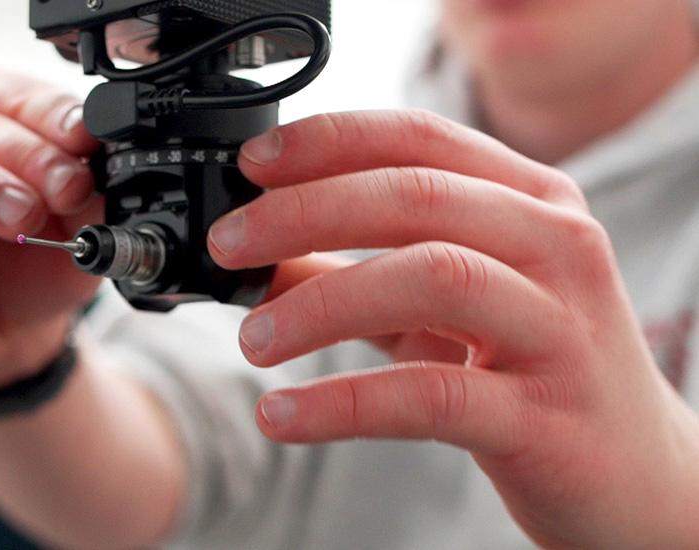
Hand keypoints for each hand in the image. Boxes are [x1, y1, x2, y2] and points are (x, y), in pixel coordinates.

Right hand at [0, 69, 101, 388]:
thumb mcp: (77, 223)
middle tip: (65, 189)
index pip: (0, 90)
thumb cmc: (32, 259)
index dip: (45, 114)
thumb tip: (105, 153)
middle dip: (17, 150)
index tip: (84, 143)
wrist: (10, 333)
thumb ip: (90, 186)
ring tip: (20, 218)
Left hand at [209, 110, 698, 547]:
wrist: (638, 478)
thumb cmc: (532, 373)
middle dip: (304, 212)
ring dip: (321, 303)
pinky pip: (432, 395)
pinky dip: (343, 401)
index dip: (327, 143)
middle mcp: (556, 248)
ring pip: (431, 278)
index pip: (420, 140)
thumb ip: (360, 275)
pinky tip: (283, 413)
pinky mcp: (547, 417)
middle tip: (230, 245)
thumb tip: (258, 259)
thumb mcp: (446, 308)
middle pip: (415, 197)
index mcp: (532, 203)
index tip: (252, 164)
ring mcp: (560, 329)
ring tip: (252, 337)